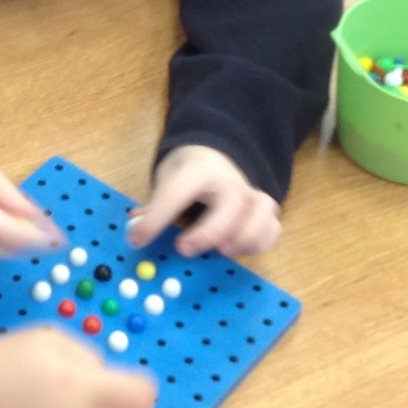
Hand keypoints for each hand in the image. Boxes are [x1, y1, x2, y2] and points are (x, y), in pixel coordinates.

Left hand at [128, 144, 280, 257]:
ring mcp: (250, 195)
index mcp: (197, 170)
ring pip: (261, 213)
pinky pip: (272, 227)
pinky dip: (259, 243)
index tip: (137, 239)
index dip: (156, 218)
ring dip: (244, 237)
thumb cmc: (189, 173)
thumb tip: (135, 230)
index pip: (177, 192)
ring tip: (222, 251)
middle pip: (229, 205)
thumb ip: (153, 206)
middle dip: (208, 232)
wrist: (216, 156)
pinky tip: (238, 250)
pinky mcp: (263, 211)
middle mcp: (228, 181)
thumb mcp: (167, 179)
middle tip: (183, 248)